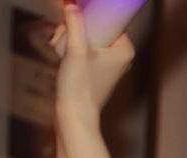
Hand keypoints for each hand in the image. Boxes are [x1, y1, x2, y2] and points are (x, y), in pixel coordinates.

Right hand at [52, 3, 135, 119]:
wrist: (74, 116)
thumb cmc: (79, 86)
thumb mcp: (76, 50)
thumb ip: (74, 23)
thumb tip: (70, 2)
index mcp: (125, 49)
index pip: (110, 17)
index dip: (90, 11)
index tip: (74, 13)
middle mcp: (121, 56)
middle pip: (96, 26)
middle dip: (76, 25)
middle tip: (63, 33)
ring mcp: (109, 64)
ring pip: (87, 36)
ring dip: (70, 35)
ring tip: (61, 47)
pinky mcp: (97, 71)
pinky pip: (84, 48)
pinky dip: (71, 47)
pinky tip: (61, 54)